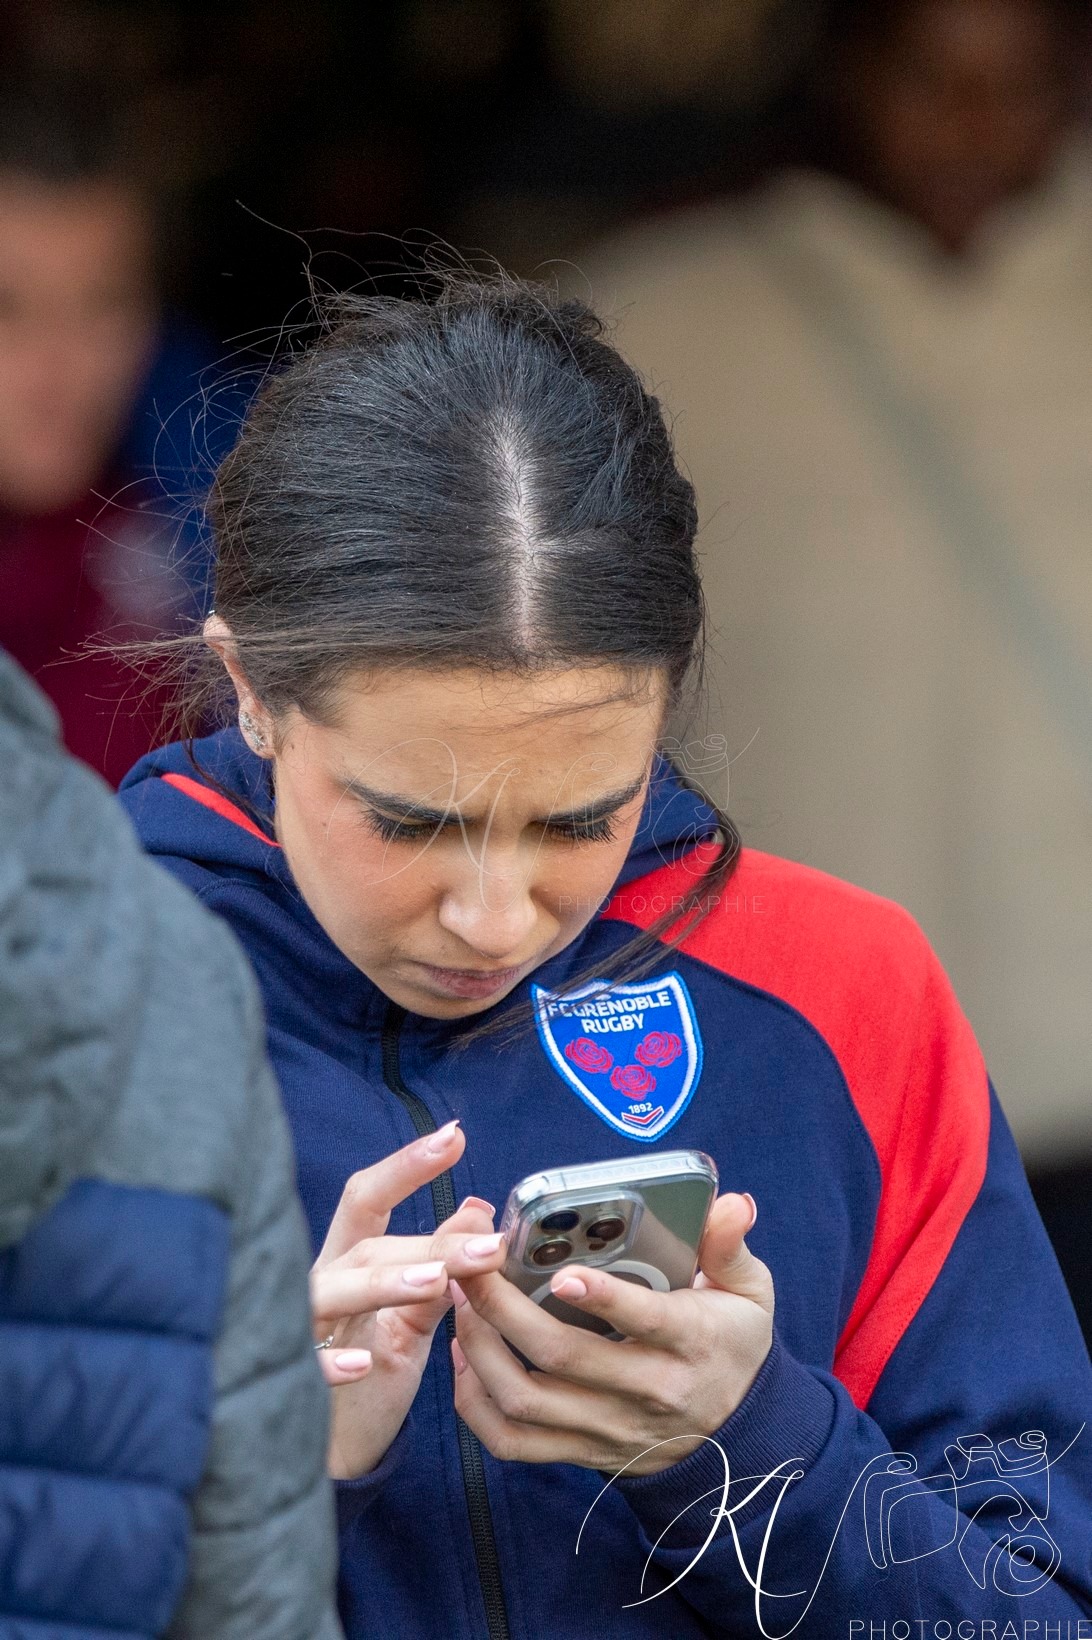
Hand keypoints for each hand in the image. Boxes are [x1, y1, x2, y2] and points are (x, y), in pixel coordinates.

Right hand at [309, 1119, 506, 1478]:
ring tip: (435, 1280)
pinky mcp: (294, 1383)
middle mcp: (321, 1285)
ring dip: (384, 1284)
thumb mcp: (412, 1314)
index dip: (408, 1166)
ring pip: (333, 1292)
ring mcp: (302, 1331)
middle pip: (368, 1247)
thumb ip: (440, 1264)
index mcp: (348, 1260)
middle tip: (490, 1244)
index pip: (370, 1199)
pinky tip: (360, 1365)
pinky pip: (304, 1366)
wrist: (330, 1449)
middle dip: (429, 1243)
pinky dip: (329, 1363)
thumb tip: (478, 1210)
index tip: (454, 1135)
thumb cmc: (368, 1370)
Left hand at [450, 1191, 772, 1476]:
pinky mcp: (581, 1452)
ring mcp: (609, 1427)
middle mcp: (647, 1391)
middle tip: (472, 1263)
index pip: (646, 1321)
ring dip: (480, 1348)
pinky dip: (475, 1404)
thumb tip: (731, 1203)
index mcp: (690, 1341)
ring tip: (460, 1298)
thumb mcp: (748, 1292)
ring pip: (526, 1400)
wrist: (739, 1437)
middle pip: (562, 1357)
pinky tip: (464, 1355)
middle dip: (504, 1307)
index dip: (603, 1298)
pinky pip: (513, 1442)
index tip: (563, 1272)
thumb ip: (730, 1245)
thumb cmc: (732, 1344)